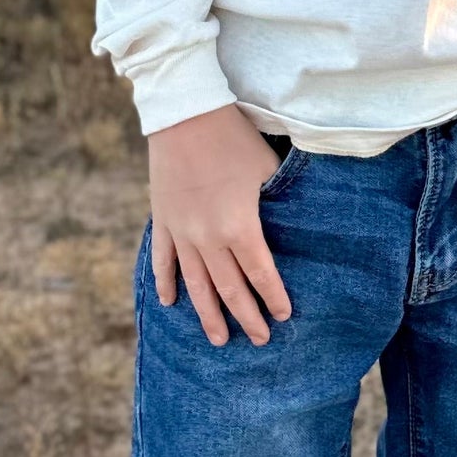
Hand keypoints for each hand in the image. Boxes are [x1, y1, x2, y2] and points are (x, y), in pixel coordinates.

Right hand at [146, 104, 294, 346]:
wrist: (185, 115)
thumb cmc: (234, 139)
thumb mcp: (268, 169)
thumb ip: (279, 202)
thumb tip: (294, 222)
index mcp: (240, 228)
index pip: (261, 275)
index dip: (273, 298)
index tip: (284, 316)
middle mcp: (208, 239)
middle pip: (229, 289)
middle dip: (246, 317)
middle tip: (259, 340)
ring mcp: (181, 232)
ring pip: (195, 285)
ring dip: (208, 315)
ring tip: (219, 339)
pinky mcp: (162, 221)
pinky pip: (163, 260)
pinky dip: (167, 283)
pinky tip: (171, 302)